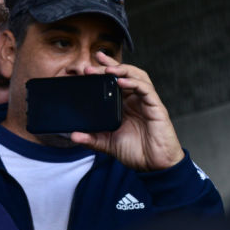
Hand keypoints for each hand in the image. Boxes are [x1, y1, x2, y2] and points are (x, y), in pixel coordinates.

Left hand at [69, 52, 183, 171]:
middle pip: (125, 74)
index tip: (88, 66)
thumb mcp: (107, 144)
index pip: (114, 81)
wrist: (155, 166)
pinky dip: (134, 83)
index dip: (104, 70)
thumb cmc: (136, 152)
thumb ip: (91, 138)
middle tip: (94, 63)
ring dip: (122, 70)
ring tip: (108, 69)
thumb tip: (73, 135)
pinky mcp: (156, 108)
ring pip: (137, 77)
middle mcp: (135, 100)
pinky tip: (121, 81)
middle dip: (110, 66)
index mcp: (124, 105)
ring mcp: (146, 102)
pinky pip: (146, 90)